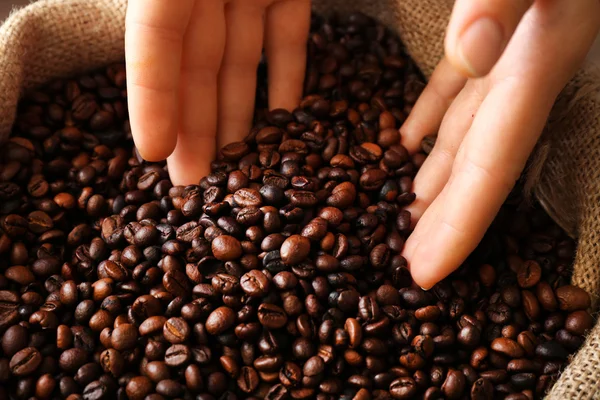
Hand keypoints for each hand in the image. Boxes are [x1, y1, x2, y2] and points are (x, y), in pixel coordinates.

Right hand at [125, 0, 310, 184]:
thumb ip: (170, 8)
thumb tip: (155, 42)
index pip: (152, 44)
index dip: (150, 98)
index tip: (153, 151)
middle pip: (195, 68)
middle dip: (195, 128)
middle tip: (196, 182)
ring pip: (240, 62)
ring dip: (238, 115)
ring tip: (237, 167)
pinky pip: (286, 39)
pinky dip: (285, 80)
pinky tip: (282, 122)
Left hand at [401, 0, 599, 289]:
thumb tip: (471, 52)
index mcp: (532, 61)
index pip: (491, 166)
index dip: (460, 226)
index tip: (425, 272)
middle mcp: (521, 65)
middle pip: (478, 163)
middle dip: (446, 220)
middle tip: (412, 265)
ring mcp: (508, 49)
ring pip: (467, 131)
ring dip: (439, 178)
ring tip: (410, 215)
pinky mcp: (492, 26)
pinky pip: (458, 87)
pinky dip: (434, 118)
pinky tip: (411, 140)